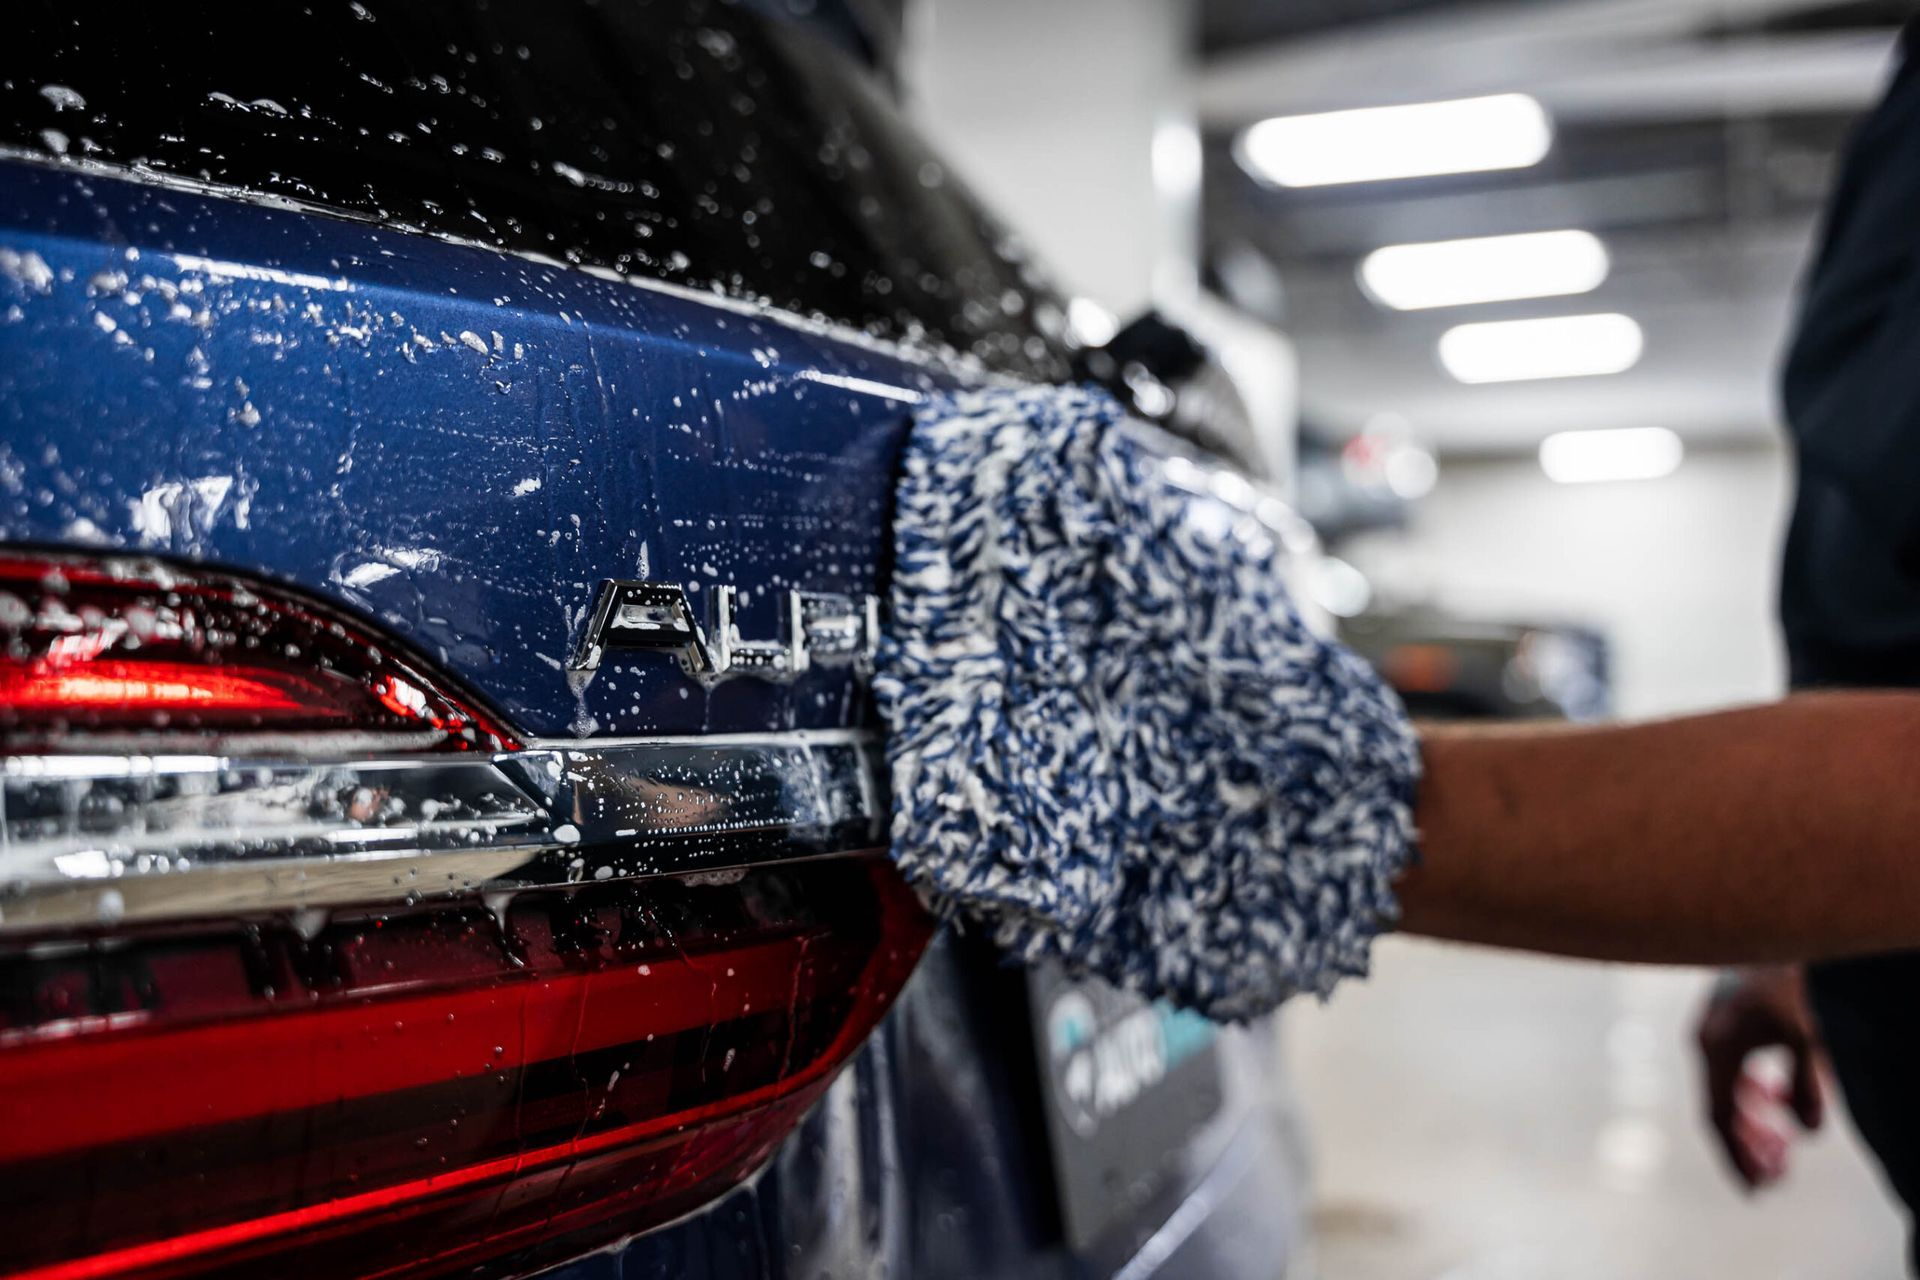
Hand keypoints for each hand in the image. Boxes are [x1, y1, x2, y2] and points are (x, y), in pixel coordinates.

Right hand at [1694, 965, 1825, 1188]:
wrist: (1766, 927)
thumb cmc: (1787, 980)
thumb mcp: (1806, 1036)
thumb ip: (1806, 1085)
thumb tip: (1809, 1133)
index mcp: (1716, 1050)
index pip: (1719, 1118)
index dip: (1737, 1157)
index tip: (1758, 1189)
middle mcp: (1704, 1044)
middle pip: (1720, 1111)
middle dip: (1748, 1147)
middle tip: (1778, 1177)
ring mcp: (1709, 1033)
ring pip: (1725, 1093)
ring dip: (1752, 1123)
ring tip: (1781, 1146)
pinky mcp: (1720, 1023)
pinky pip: (1729, 1071)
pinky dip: (1751, 1093)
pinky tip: (1776, 1099)